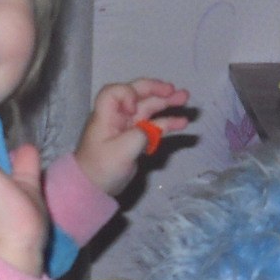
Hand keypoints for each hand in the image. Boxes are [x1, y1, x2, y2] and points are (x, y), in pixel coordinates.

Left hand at [75, 79, 190, 197]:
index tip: (134, 110)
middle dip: (156, 90)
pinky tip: (183, 122)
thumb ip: (140, 134)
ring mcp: (127, 127)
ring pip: (148, 108)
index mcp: (106, 115)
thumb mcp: (122, 151)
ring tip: (185, 98)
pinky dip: (167, 122)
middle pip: (137, 95)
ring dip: (166, 103)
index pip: (115, 92)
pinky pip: (153, 125)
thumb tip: (153, 128)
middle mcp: (117, 116)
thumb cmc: (102, 167)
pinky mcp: (136, 138)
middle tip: (175, 90)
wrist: (94, 189)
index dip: (129, 94)